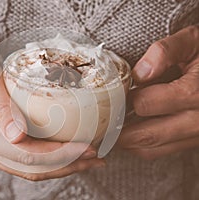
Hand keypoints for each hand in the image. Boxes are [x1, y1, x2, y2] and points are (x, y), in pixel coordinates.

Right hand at [0, 56, 104, 180]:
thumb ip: (1, 107)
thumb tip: (19, 136)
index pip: (26, 154)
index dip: (59, 155)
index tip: (86, 147)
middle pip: (31, 169)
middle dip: (67, 165)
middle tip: (95, 157)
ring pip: (29, 170)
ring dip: (61, 166)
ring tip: (88, 159)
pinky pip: (25, 162)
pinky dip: (49, 160)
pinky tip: (67, 154)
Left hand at [118, 25, 198, 159]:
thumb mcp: (192, 41)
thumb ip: (165, 52)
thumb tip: (138, 74)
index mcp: (196, 93)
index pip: (145, 104)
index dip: (125, 99)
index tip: (116, 93)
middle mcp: (197, 121)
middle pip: (145, 134)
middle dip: (118, 129)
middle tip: (101, 118)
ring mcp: (196, 135)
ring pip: (151, 149)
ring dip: (126, 141)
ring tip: (112, 125)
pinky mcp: (192, 141)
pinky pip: (161, 152)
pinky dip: (140, 145)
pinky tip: (131, 130)